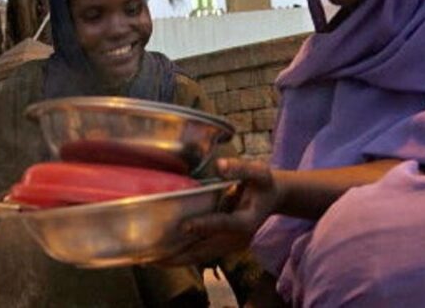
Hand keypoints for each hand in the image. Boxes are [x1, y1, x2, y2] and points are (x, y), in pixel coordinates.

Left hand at [159, 158, 278, 265]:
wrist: (274, 198)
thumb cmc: (265, 184)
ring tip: (150, 259)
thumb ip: (241, 169)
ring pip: (200, 256)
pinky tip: (164, 252)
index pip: (224, 224)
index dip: (205, 225)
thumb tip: (220, 166)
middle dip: (179, 256)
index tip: (184, 226)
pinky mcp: (223, 244)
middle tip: (151, 258)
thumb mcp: (259, 173)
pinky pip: (200, 252)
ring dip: (177, 259)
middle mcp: (236, 239)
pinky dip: (183, 254)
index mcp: (247, 221)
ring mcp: (229, 245)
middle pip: (205, 251)